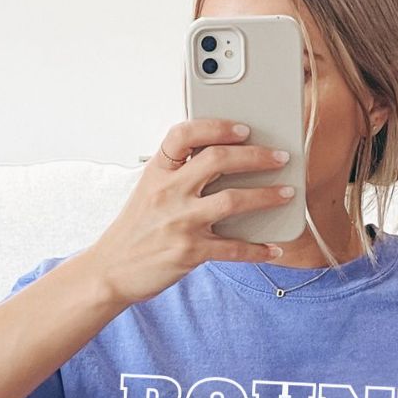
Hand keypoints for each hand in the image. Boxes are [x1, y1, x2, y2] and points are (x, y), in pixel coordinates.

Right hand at [85, 118, 294, 306]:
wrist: (110, 270)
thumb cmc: (134, 231)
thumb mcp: (148, 192)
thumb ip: (177, 176)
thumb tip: (222, 164)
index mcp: (157, 172)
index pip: (185, 134)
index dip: (217, 127)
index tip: (243, 128)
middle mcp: (169, 192)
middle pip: (218, 160)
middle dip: (256, 156)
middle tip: (280, 158)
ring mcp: (180, 222)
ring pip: (233, 200)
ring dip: (266, 196)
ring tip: (286, 194)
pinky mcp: (190, 252)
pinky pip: (233, 248)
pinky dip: (258, 249)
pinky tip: (273, 249)